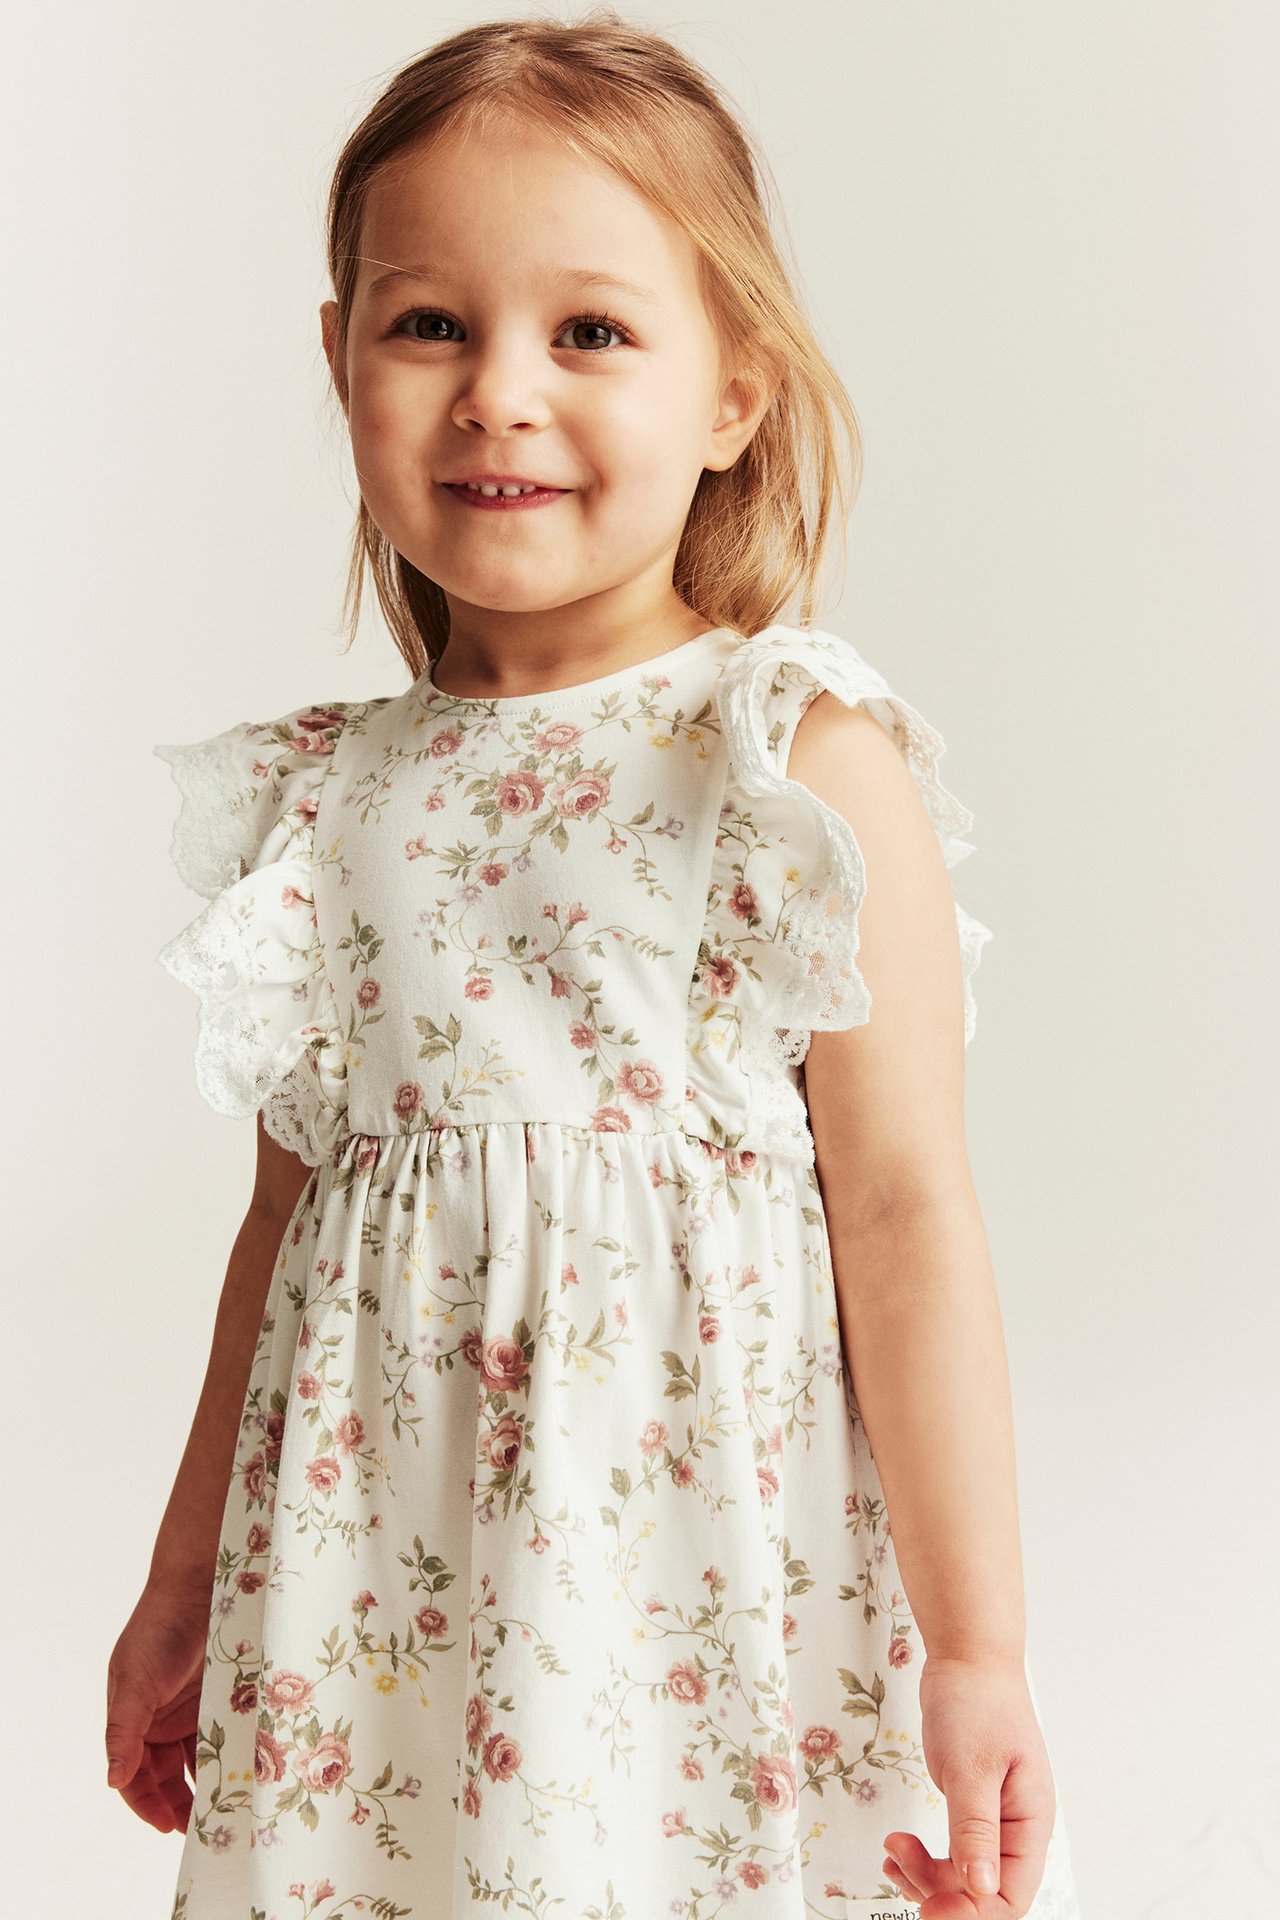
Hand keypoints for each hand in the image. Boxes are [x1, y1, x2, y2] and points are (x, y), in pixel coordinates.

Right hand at [105, 1573, 211, 1832]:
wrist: (203, 1580)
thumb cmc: (160, 1627)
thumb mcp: (135, 1680)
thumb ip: (124, 1730)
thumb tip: (112, 1780)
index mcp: (133, 1718)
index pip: (135, 1776)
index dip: (149, 1804)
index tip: (170, 1828)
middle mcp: (162, 1718)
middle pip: (169, 1775)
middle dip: (183, 1802)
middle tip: (206, 1828)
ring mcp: (195, 1707)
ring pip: (202, 1758)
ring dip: (212, 1782)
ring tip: (232, 1807)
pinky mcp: (225, 1694)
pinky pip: (229, 1733)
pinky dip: (236, 1754)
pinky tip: (250, 1771)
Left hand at [881, 1653, 1055, 1919]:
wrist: (966, 1660)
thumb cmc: (979, 1703)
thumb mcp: (973, 1768)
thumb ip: (976, 1831)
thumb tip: (982, 1889)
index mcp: (1030, 1824)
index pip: (1010, 1897)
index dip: (972, 1912)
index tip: (930, 1907)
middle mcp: (1015, 1830)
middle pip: (983, 1893)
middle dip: (940, 1890)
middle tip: (900, 1865)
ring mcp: (992, 1821)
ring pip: (962, 1877)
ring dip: (925, 1875)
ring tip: (892, 1852)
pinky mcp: (968, 1810)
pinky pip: (950, 1853)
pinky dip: (923, 1858)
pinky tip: (898, 1849)